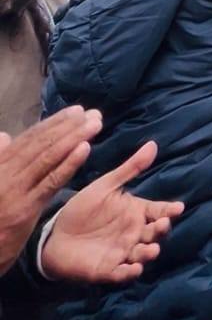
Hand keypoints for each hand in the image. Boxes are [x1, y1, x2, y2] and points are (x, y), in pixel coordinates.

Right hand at [0, 107, 102, 275]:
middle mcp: (7, 172)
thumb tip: (5, 136)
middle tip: (93, 114)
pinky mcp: (26, 209)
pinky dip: (69, 164)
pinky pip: (51, 182)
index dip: (55, 122)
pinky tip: (85, 149)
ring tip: (94, 125)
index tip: (77, 111)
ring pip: (49, 158)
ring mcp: (17, 189)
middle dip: (70, 126)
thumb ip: (0, 158)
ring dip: (74, 138)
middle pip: (43, 143)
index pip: (31, 137)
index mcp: (1, 163)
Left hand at [43, 140, 183, 284]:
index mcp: (135, 212)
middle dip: (160, 230)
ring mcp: (123, 252)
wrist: (54, 234)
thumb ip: (130, 169)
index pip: (158, 211)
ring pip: (142, 254)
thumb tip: (153, 144)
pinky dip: (130, 273)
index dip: (169, 210)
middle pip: (153, 233)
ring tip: (152, 249)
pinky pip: (122, 273)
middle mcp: (134, 233)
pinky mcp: (108, 270)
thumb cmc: (82, 209)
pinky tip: (134, 268)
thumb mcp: (105, 186)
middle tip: (162, 225)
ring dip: (149, 253)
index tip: (177, 208)